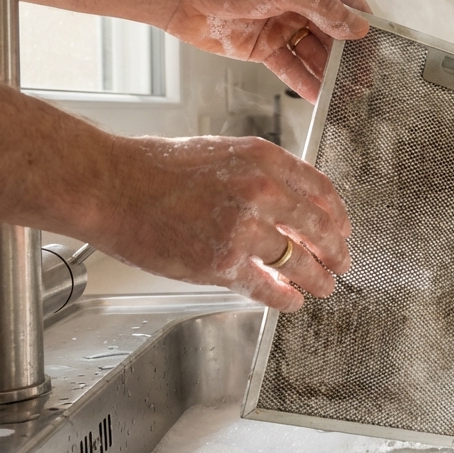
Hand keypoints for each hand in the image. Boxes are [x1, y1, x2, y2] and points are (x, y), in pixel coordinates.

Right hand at [90, 134, 351, 311]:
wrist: (110, 186)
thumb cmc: (155, 168)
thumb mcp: (222, 152)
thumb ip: (260, 172)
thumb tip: (290, 197)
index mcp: (264, 159)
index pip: (321, 190)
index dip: (338, 215)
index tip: (343, 229)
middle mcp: (261, 191)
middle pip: (319, 228)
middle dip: (336, 251)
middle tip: (342, 262)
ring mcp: (243, 228)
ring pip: (300, 262)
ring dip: (318, 278)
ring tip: (324, 287)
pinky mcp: (222, 263)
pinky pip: (268, 286)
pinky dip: (285, 297)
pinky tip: (291, 300)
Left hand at [164, 0, 372, 102]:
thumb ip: (321, 7)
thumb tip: (357, 25)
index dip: (362, 22)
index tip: (377, 46)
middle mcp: (298, 0)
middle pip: (333, 31)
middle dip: (348, 55)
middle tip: (363, 79)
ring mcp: (282, 25)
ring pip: (314, 53)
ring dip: (328, 73)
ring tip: (345, 93)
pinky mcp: (266, 48)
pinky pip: (292, 67)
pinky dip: (304, 83)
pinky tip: (318, 97)